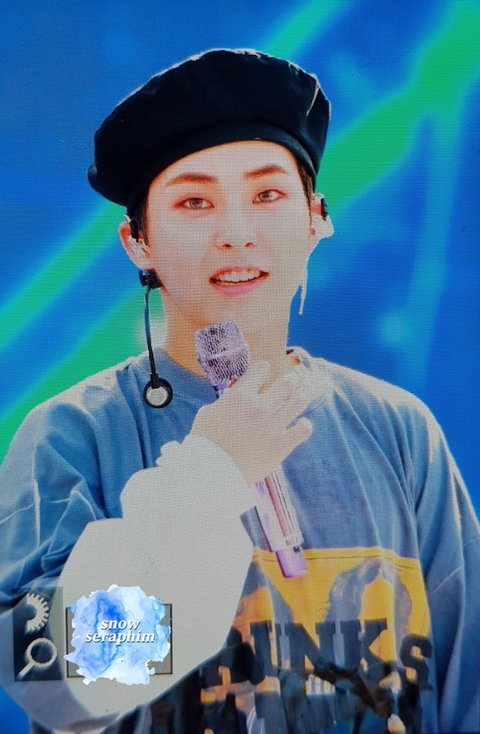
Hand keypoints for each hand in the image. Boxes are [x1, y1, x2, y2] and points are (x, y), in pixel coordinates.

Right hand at [191, 361, 312, 484]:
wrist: (210, 473)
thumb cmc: (205, 442)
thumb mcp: (208, 413)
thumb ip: (227, 401)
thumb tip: (235, 398)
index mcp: (240, 396)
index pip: (261, 369)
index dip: (262, 369)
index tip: (264, 372)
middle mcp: (259, 407)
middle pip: (286, 383)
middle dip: (291, 379)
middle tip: (294, 379)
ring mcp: (273, 427)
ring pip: (299, 401)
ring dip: (305, 392)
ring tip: (309, 388)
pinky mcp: (281, 446)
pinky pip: (302, 431)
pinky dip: (305, 425)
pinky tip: (304, 423)